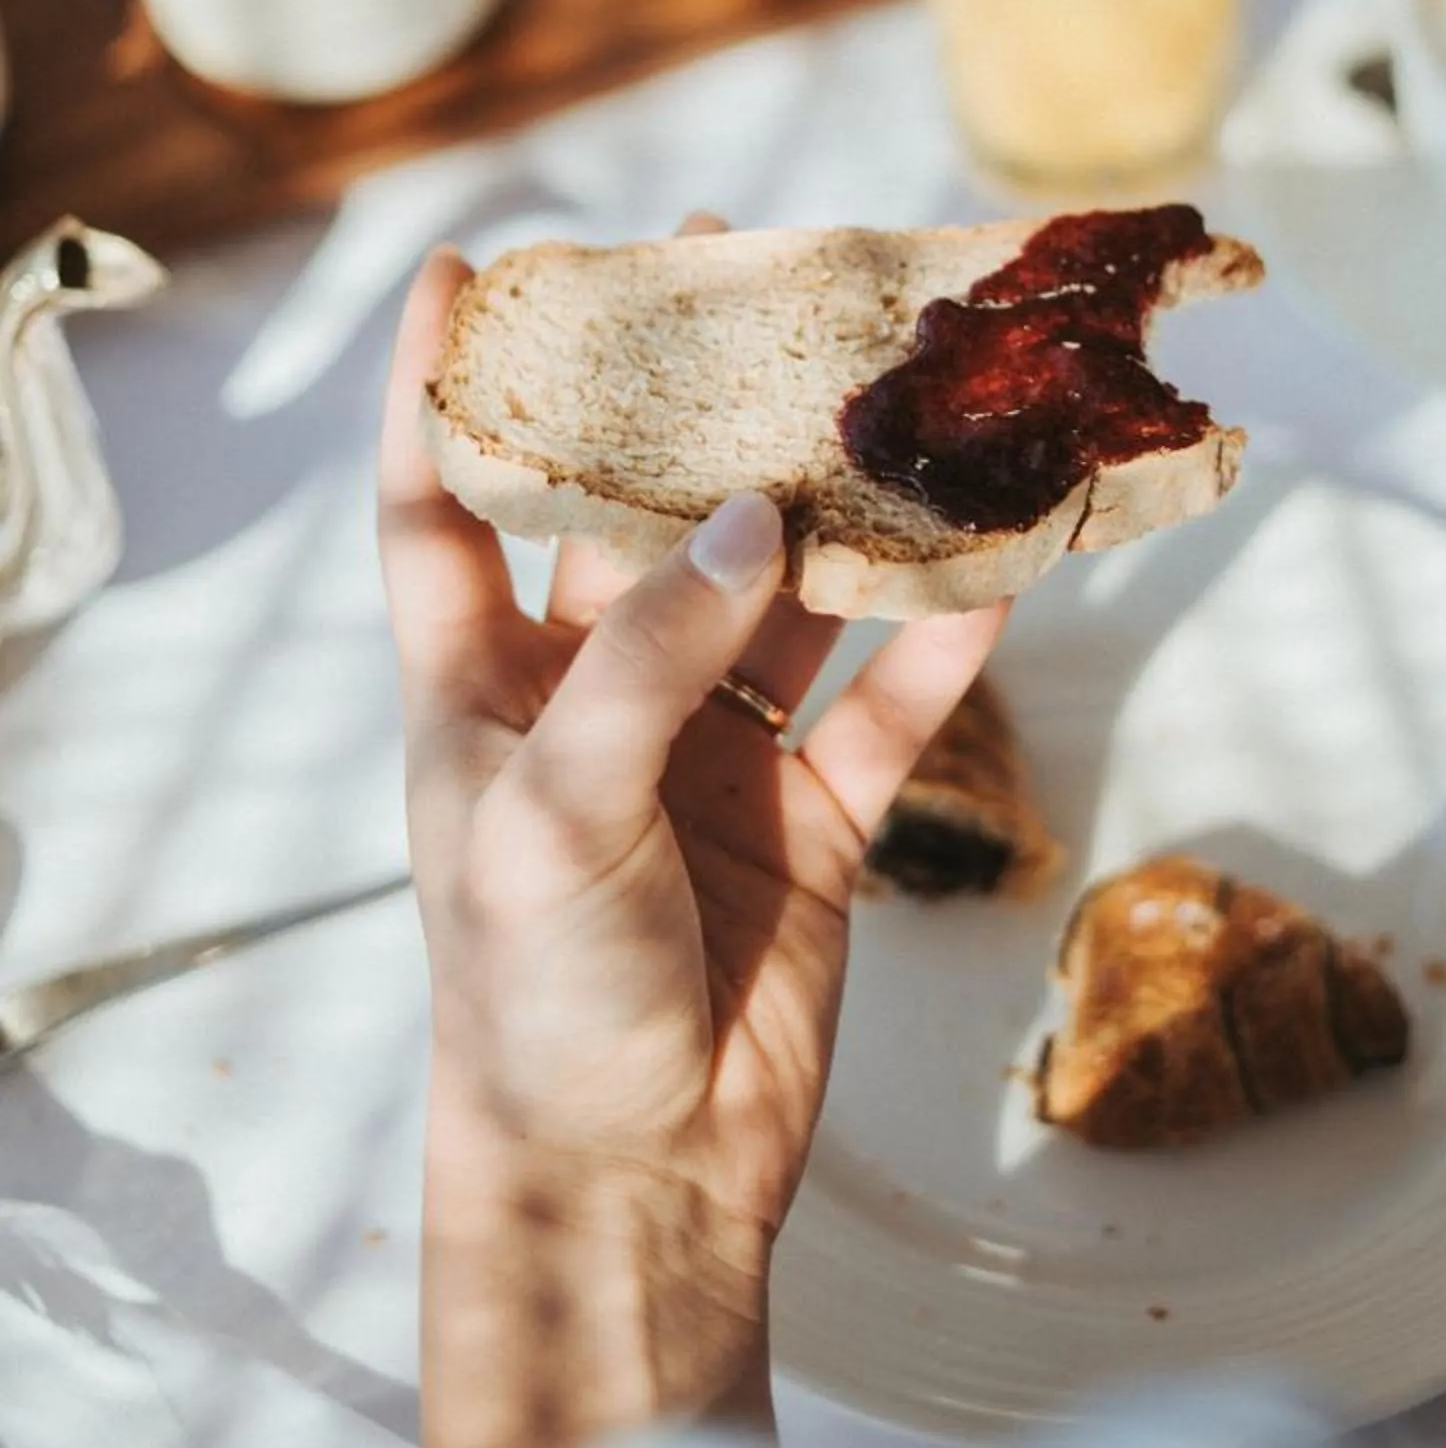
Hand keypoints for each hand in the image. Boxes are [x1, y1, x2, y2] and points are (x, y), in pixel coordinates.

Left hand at [380, 241, 1004, 1447]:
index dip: (441, 390)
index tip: (462, 267)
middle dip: (686, 406)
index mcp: (481, 690)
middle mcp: (595, 699)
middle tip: (738, 270)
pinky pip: (887, 704)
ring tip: (901, 390)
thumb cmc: (535, 1000)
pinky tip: (1002, 562)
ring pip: (787, 596)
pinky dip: (942, 639)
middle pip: (644, 519)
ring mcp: (708, 754)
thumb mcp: (547, 816)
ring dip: (841, 510)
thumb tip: (756, 518)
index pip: (441, 508)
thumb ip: (648, 658)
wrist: (635, 1181)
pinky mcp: (812, 817)